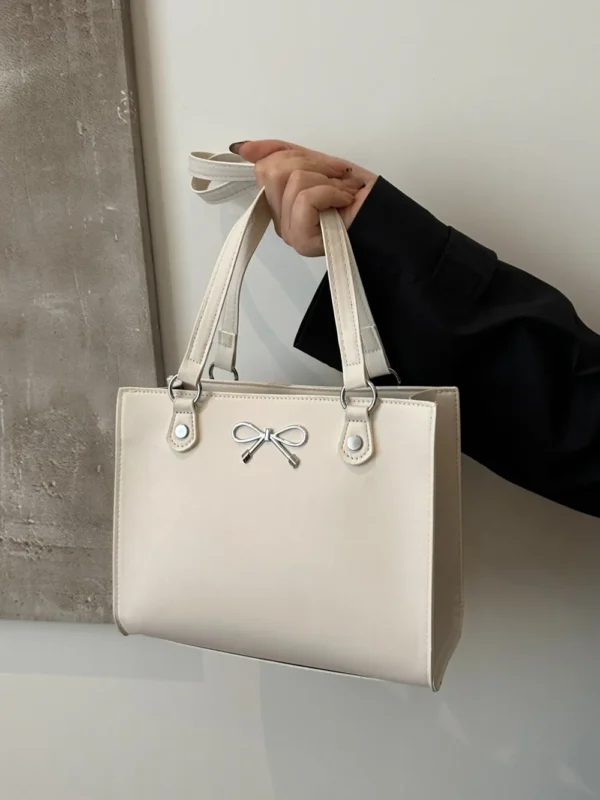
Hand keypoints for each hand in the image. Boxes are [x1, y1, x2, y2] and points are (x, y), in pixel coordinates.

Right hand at [230, 140, 376, 256]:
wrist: (386, 218)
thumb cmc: (359, 197)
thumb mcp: (319, 164)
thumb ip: (281, 153)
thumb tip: (242, 147)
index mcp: (281, 202)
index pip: (264, 165)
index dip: (295, 156)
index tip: (326, 168)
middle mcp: (280, 220)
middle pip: (274, 170)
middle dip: (313, 165)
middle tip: (337, 180)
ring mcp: (288, 232)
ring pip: (292, 181)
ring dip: (327, 180)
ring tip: (342, 194)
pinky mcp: (301, 239)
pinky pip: (305, 197)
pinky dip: (331, 192)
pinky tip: (343, 202)